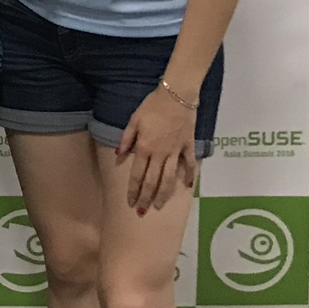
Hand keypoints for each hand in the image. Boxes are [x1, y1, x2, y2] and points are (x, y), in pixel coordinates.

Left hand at [115, 86, 195, 212]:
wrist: (176, 95)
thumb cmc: (152, 106)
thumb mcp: (134, 120)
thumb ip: (126, 139)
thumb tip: (119, 155)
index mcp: (144, 148)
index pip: (138, 175)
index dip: (134, 190)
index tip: (131, 202)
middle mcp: (160, 154)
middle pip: (152, 181)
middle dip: (146, 198)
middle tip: (142, 212)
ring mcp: (176, 152)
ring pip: (169, 178)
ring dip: (164, 194)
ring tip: (159, 205)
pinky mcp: (188, 147)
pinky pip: (189, 164)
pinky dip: (189, 176)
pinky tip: (188, 186)